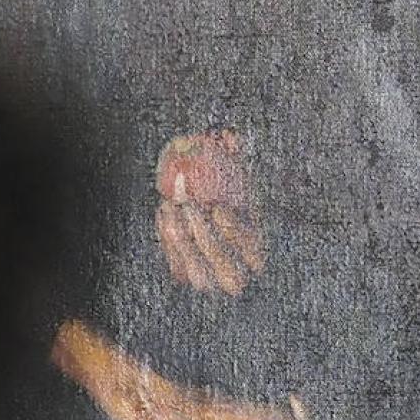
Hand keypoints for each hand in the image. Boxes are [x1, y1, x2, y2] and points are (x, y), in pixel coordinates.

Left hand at [154, 128, 264, 296]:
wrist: (207, 227)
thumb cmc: (228, 195)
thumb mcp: (235, 179)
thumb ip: (234, 157)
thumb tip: (228, 136)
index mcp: (256, 254)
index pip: (249, 247)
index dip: (234, 232)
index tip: (217, 209)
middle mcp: (236, 277)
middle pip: (220, 260)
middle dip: (203, 235)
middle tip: (188, 206)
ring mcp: (210, 283)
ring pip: (194, 268)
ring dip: (179, 238)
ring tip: (171, 206)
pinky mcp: (186, 280)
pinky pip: (175, 264)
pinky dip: (166, 240)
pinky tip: (163, 213)